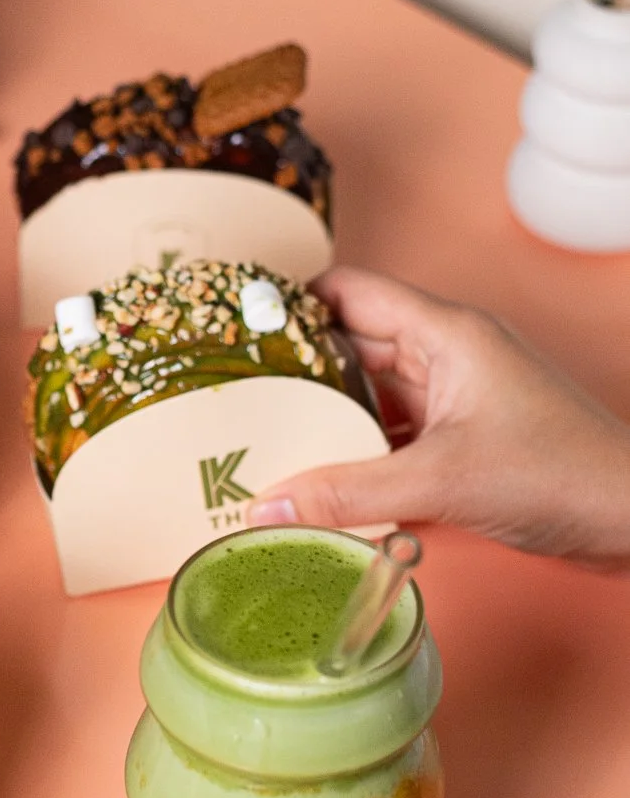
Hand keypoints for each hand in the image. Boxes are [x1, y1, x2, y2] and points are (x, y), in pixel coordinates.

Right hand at [247, 267, 629, 565]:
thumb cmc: (561, 475)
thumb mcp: (441, 482)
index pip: (350, 292)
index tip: (236, 327)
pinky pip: (393, 434)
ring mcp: (457, 397)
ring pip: (370, 393)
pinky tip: (320, 480)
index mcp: (445, 333)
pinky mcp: (464, 439)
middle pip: (352, 344)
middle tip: (235, 396)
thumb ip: (348, 491)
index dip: (292, 301)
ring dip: (325, 416)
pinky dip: (357, 452)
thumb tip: (267, 505)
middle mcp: (447, 355)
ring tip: (264, 440)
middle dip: (296, 369)